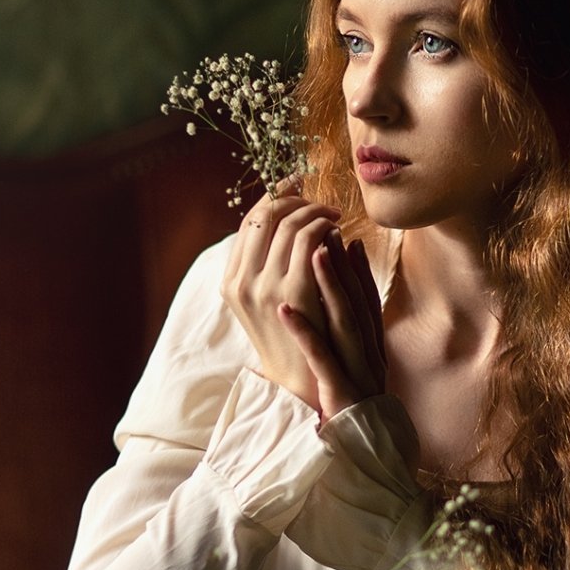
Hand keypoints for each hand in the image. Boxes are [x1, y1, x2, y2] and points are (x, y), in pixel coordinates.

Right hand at [221, 182, 341, 410]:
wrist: (303, 384)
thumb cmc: (290, 341)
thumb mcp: (265, 303)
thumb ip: (264, 267)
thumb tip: (280, 221)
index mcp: (231, 282)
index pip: (248, 223)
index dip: (272, 198)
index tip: (294, 185)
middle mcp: (242, 282)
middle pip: (266, 216)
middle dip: (296, 199)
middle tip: (320, 201)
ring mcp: (266, 288)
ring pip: (291, 225)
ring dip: (315, 213)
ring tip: (333, 218)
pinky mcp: (296, 293)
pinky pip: (310, 243)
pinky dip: (325, 229)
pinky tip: (338, 234)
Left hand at [278, 233, 386, 418]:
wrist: (369, 450)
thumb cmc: (358, 406)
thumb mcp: (360, 366)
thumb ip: (357, 335)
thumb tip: (345, 302)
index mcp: (373, 347)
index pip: (366, 298)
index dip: (356, 266)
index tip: (344, 235)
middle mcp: (368, 353)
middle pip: (357, 300)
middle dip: (342, 263)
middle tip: (328, 227)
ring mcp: (356, 370)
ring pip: (345, 321)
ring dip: (330, 285)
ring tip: (314, 252)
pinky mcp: (340, 390)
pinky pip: (321, 357)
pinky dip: (304, 331)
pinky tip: (285, 310)